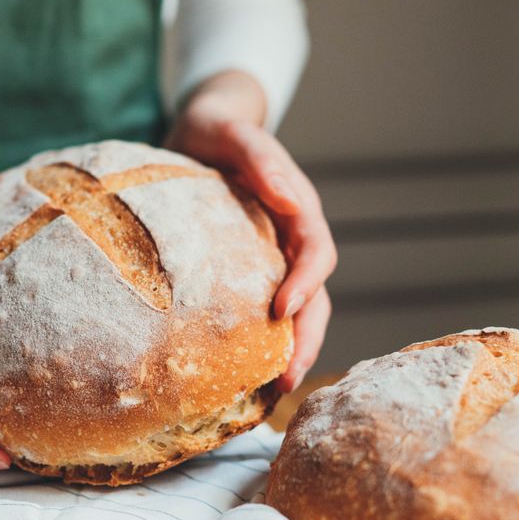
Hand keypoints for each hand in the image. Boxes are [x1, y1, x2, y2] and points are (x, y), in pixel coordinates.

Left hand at [166, 72, 335, 391]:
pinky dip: (262, 344)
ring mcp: (275, 260)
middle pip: (315, 297)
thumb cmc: (216, 128)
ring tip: (273, 391)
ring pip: (298, 313)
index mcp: (297, 209)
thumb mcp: (231, 132)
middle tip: (286, 379)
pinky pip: (265, 313)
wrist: (203, 130)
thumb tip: (287, 193)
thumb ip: (259, 157)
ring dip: (291, 351)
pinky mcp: (252, 274)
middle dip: (305, 338)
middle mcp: (293, 240)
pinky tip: (243, 376)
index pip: (316, 252)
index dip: (305, 282)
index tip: (282, 309)